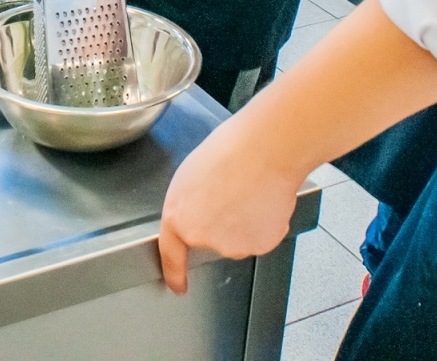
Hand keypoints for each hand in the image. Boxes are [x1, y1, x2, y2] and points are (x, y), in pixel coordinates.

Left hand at [158, 113, 304, 293]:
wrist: (265, 151)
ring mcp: (232, 246)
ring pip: (238, 240)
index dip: (174, 273)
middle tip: (230, 193)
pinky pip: (261, 237)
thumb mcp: (190, 175)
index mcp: (178, 218)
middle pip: (212, 240)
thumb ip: (189, 205)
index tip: (177, 285)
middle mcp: (203, 238)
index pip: (171, 254)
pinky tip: (264, 200)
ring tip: (248, 191)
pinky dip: (264, 223)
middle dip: (220, 222)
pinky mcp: (260, 246)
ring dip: (243, 223)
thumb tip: (200, 213)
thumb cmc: (229, 152)